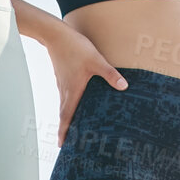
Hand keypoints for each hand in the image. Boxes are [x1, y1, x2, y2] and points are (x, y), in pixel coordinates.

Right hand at [45, 26, 126, 144]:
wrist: (55, 34)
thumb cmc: (75, 48)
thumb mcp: (96, 60)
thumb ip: (110, 74)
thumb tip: (124, 87)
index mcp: (72, 91)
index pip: (67, 117)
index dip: (64, 132)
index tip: (62, 145)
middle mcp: (65, 90)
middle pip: (64, 114)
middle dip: (65, 129)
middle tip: (67, 143)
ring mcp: (63, 83)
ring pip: (64, 105)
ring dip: (67, 117)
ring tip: (73, 127)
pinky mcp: (63, 76)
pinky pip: (65, 95)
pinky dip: (69, 105)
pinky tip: (76, 102)